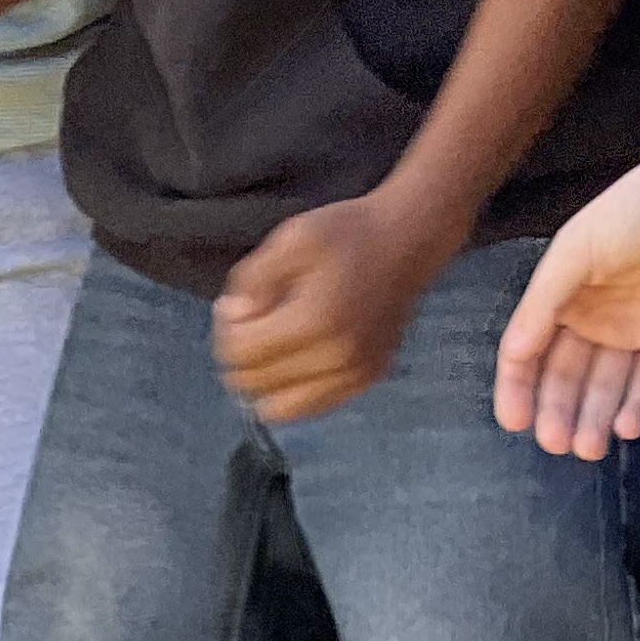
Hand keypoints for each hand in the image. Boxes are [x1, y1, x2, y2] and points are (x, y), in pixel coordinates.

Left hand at [214, 187, 458, 424]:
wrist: (411, 239)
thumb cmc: (349, 233)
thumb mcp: (292, 238)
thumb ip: (252, 278)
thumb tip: (236, 317)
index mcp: (313, 321)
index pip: (239, 352)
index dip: (228, 326)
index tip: (242, 302)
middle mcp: (336, 357)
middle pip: (254, 381)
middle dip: (245, 351)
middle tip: (259, 318)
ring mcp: (355, 373)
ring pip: (279, 406)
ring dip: (266, 378)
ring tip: (277, 341)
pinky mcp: (368, 378)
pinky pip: (311, 407)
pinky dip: (294, 389)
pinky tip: (300, 356)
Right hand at [497, 132, 639, 460]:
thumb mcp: (578, 247)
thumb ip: (544, 301)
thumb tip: (516, 351)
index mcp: (562, 290)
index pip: (529, 348)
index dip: (518, 385)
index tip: (515, 421)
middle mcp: (594, 312)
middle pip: (567, 374)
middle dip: (558, 410)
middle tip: (557, 443)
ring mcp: (634, 325)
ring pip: (607, 384)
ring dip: (595, 417)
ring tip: (590, 448)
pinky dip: (638, 404)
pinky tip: (627, 427)